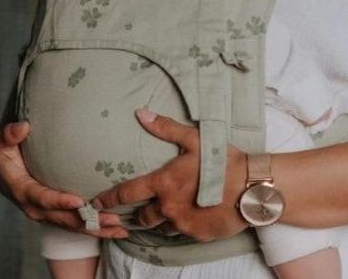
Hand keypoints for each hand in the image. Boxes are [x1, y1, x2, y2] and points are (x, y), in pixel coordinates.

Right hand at [0, 121, 127, 237]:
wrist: (1, 168)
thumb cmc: (5, 151)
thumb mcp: (1, 142)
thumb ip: (9, 134)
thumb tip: (23, 127)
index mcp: (22, 190)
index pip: (42, 198)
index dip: (59, 201)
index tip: (79, 202)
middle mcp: (34, 207)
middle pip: (62, 218)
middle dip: (86, 221)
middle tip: (111, 219)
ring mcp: (46, 212)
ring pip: (71, 225)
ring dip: (95, 228)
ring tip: (119, 228)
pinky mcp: (55, 212)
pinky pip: (75, 223)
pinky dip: (94, 228)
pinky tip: (115, 228)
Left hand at [91, 110, 248, 241]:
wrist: (251, 187)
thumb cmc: (222, 159)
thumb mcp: (194, 139)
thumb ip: (165, 128)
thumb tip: (141, 114)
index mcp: (163, 182)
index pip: (127, 193)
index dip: (108, 199)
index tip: (96, 203)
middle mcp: (168, 207)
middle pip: (143, 216)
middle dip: (140, 213)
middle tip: (138, 209)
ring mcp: (182, 223)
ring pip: (162, 226)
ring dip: (161, 219)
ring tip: (167, 211)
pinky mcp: (196, 235)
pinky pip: (182, 232)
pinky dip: (182, 224)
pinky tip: (191, 214)